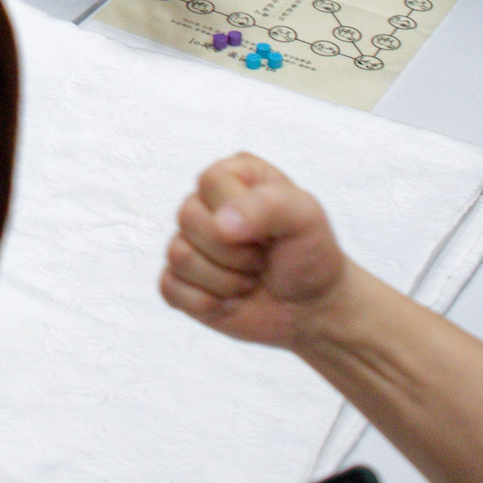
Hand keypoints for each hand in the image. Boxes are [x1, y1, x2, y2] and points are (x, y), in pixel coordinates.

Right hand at [161, 152, 354, 349]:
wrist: (312, 307)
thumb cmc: (309, 255)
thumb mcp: (306, 218)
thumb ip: (267, 206)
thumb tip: (219, 224)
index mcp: (235, 175)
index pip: (211, 182)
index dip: (241, 214)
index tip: (271, 232)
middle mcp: (207, 203)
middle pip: (188, 218)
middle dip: (234, 252)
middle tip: (261, 258)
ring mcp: (191, 242)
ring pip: (178, 255)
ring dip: (224, 280)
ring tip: (250, 279)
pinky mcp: (181, 279)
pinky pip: (170, 287)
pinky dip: (206, 303)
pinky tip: (230, 300)